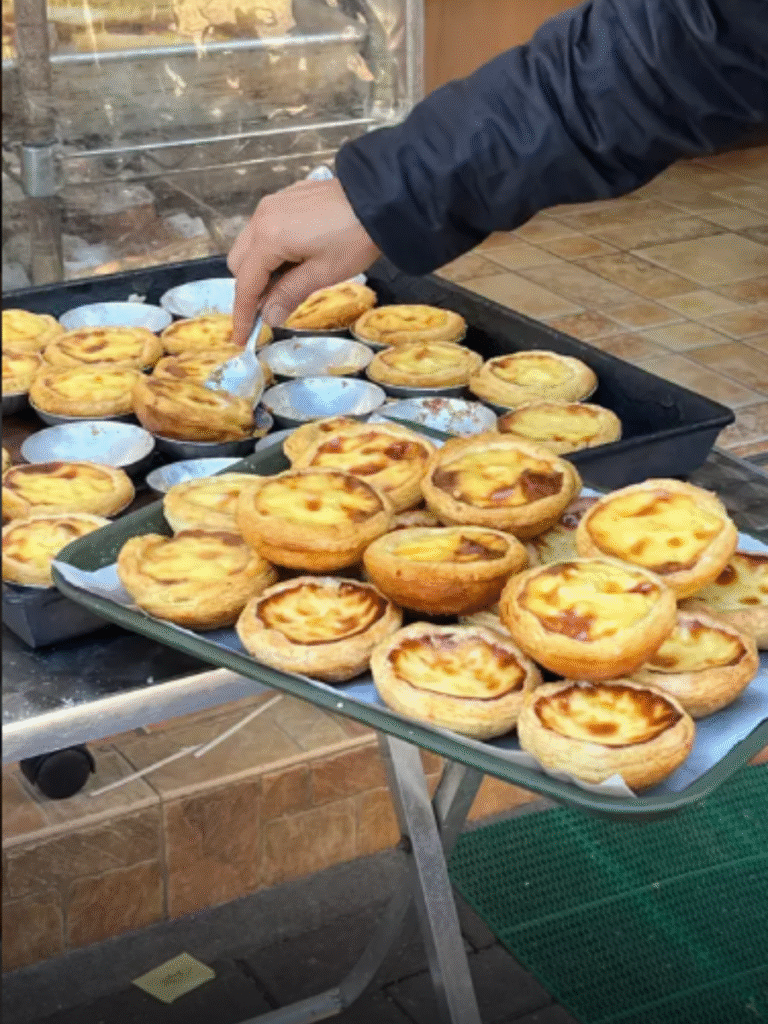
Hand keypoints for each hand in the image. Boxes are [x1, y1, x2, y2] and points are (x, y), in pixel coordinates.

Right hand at [227, 177, 380, 343]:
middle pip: (239, 263)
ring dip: (260, 269)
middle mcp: (262, 217)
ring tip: (286, 284)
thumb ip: (289, 295)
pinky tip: (294, 261)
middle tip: (271, 308)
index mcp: (269, 238)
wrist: (380, 200)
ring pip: (250, 245)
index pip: (245, 284)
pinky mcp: (285, 199)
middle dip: (249, 289)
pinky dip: (270, 250)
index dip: (242, 314)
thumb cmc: (354, 238)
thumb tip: (268, 317)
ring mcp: (273, 205)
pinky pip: (264, 230)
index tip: (242, 337)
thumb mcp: (323, 274)